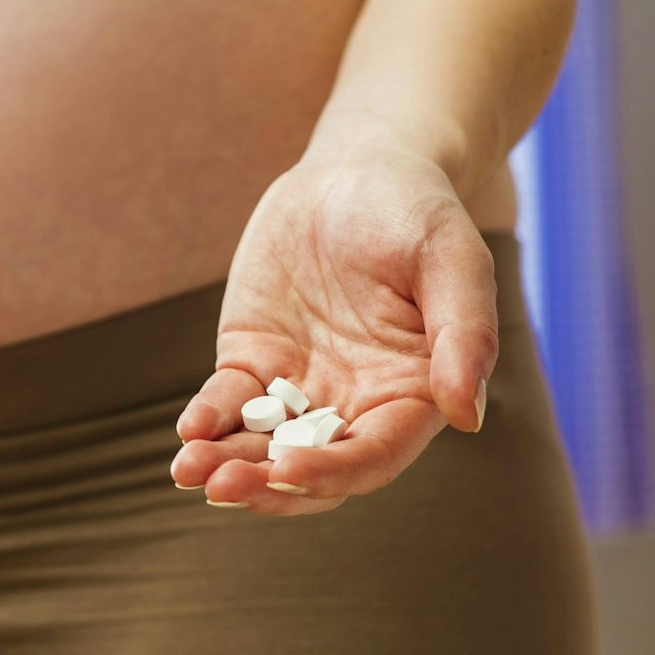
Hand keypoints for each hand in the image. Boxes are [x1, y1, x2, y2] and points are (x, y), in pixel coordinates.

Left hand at [171, 120, 499, 515]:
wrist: (358, 168)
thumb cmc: (417, 211)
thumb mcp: (452, 258)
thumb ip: (464, 333)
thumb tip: (465, 416)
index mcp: (412, 396)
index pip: (374, 456)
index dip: (333, 471)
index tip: (289, 470)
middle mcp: (356, 406)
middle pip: (313, 470)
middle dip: (267, 487)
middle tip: (222, 487)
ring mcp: (302, 386)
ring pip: (264, 447)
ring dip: (228, 464)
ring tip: (189, 470)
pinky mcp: (256, 361)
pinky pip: (230, 403)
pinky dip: (209, 419)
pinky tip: (190, 430)